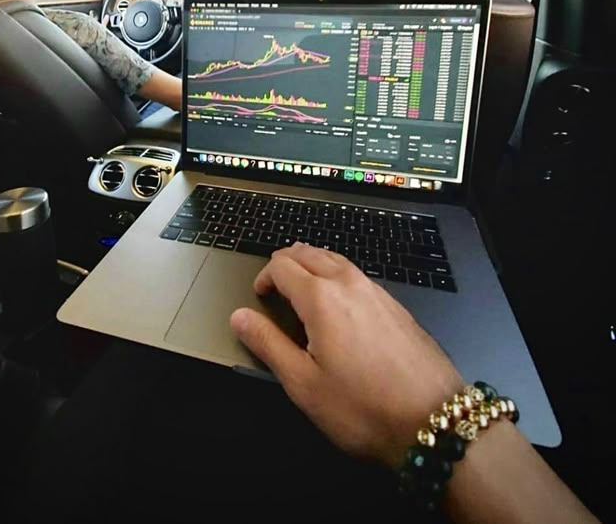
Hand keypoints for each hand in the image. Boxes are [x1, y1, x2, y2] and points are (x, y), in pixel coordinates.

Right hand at [230, 243, 462, 467]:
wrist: (433, 419)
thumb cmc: (364, 407)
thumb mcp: (303, 383)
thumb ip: (267, 344)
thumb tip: (240, 317)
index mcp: (321, 298)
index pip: (282, 266)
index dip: (264, 276)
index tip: (259, 296)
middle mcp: (348, 283)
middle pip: (308, 252)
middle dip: (285, 263)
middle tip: (274, 285)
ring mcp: (375, 290)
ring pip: (334, 258)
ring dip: (311, 264)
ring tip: (300, 286)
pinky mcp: (394, 303)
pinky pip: (356, 273)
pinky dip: (336, 274)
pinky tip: (337, 301)